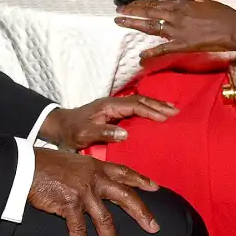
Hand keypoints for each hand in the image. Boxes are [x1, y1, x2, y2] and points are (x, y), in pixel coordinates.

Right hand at [28, 149, 159, 235]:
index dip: (140, 180)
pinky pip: (78, 229)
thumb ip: (86, 173)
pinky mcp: (69, 203)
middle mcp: (94, 179)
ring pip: (105, 219)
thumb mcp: (73, 163)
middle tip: (154, 227)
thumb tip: (93, 185)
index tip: (155, 188)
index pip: (124, 172)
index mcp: (96, 167)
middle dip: (141, 213)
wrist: (26, 165)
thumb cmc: (46, 164)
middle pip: (125, 196)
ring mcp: (83, 192)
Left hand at [39, 95, 178, 149]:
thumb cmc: (70, 131)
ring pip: (139, 103)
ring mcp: (114, 107)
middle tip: (176, 111)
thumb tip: (126, 133)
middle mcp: (113, 103)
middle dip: (158, 105)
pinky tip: (156, 115)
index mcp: (108, 106)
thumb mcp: (83, 135)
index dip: (150, 110)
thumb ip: (102, 133)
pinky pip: (135, 109)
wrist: (59, 126)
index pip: (134, 105)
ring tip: (172, 110)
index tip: (165, 117)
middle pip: (140, 100)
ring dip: (155, 106)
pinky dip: (148, 110)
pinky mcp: (114, 114)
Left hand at [115, 0, 235, 60]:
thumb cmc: (223, 14)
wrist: (233, 28)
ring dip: (135, 24)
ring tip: (120, 23)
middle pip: (149, 13)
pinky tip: (141, 56)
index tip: (129, 4)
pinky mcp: (183, 44)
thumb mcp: (206, 1)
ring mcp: (178, 31)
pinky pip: (164, 49)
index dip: (140, 3)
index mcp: (181, 5)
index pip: (156, 3)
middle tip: (118, 13)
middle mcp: (176, 16)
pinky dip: (152, 53)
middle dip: (132, 12)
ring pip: (152, 27)